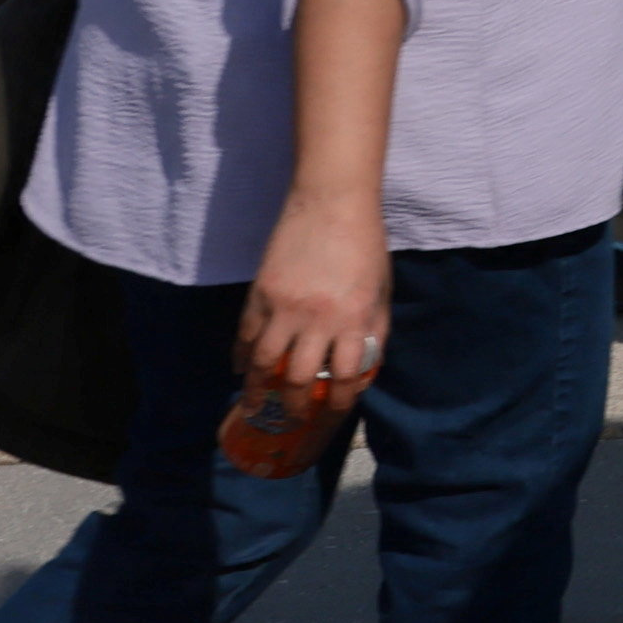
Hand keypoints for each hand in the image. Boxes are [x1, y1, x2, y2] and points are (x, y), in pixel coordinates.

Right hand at [242, 203, 391, 418]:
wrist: (333, 203)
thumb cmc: (366, 245)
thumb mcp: (382, 290)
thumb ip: (373, 329)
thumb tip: (363, 365)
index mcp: (355, 319)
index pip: (344, 377)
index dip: (338, 403)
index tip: (333, 414)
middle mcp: (318, 319)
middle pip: (299, 379)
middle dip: (294, 406)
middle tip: (291, 419)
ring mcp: (284, 307)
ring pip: (263, 364)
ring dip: (256, 391)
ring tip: (254, 406)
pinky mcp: (260, 294)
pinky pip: (245, 336)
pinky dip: (241, 357)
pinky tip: (240, 369)